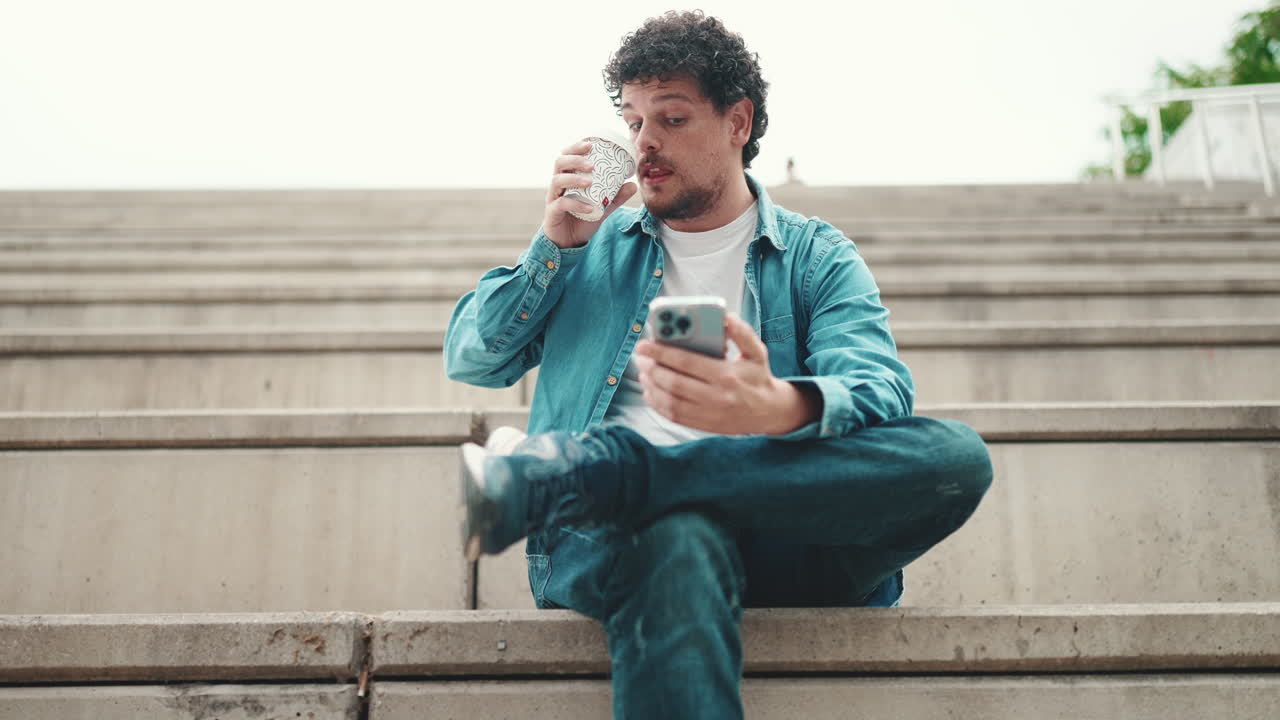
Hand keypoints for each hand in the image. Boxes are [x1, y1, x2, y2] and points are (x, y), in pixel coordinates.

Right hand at [543, 140, 637, 248]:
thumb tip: (633, 185)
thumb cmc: (582, 219)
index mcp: (568, 177)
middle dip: (575, 159)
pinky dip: (576, 204)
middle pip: (559, 162)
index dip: (575, 147)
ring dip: (574, 178)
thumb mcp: (602, 207)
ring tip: (590, 181)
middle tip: (592, 164)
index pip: (567, 155)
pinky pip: (561, 204)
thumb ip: (615, 197)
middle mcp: (558, 184)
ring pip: (557, 180)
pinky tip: (590, 208)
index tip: (590, 143)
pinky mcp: (552, 212)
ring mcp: (553, 197)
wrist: (569, 242)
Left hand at [633, 313, 821, 434]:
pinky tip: (650, 391)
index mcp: (727, 375)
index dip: (661, 352)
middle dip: (651, 368)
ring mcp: (709, 413)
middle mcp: (716, 397)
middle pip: (674, 382)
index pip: (686, 362)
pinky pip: (673, 416)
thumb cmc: (758, 376)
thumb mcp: (757, 351)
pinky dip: (657, 404)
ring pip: (670, 401)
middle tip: (640, 357)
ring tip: (643, 372)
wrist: (769, 412)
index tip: (644, 344)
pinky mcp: (703, 425)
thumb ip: (742, 332)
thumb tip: (725, 317)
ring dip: (651, 386)